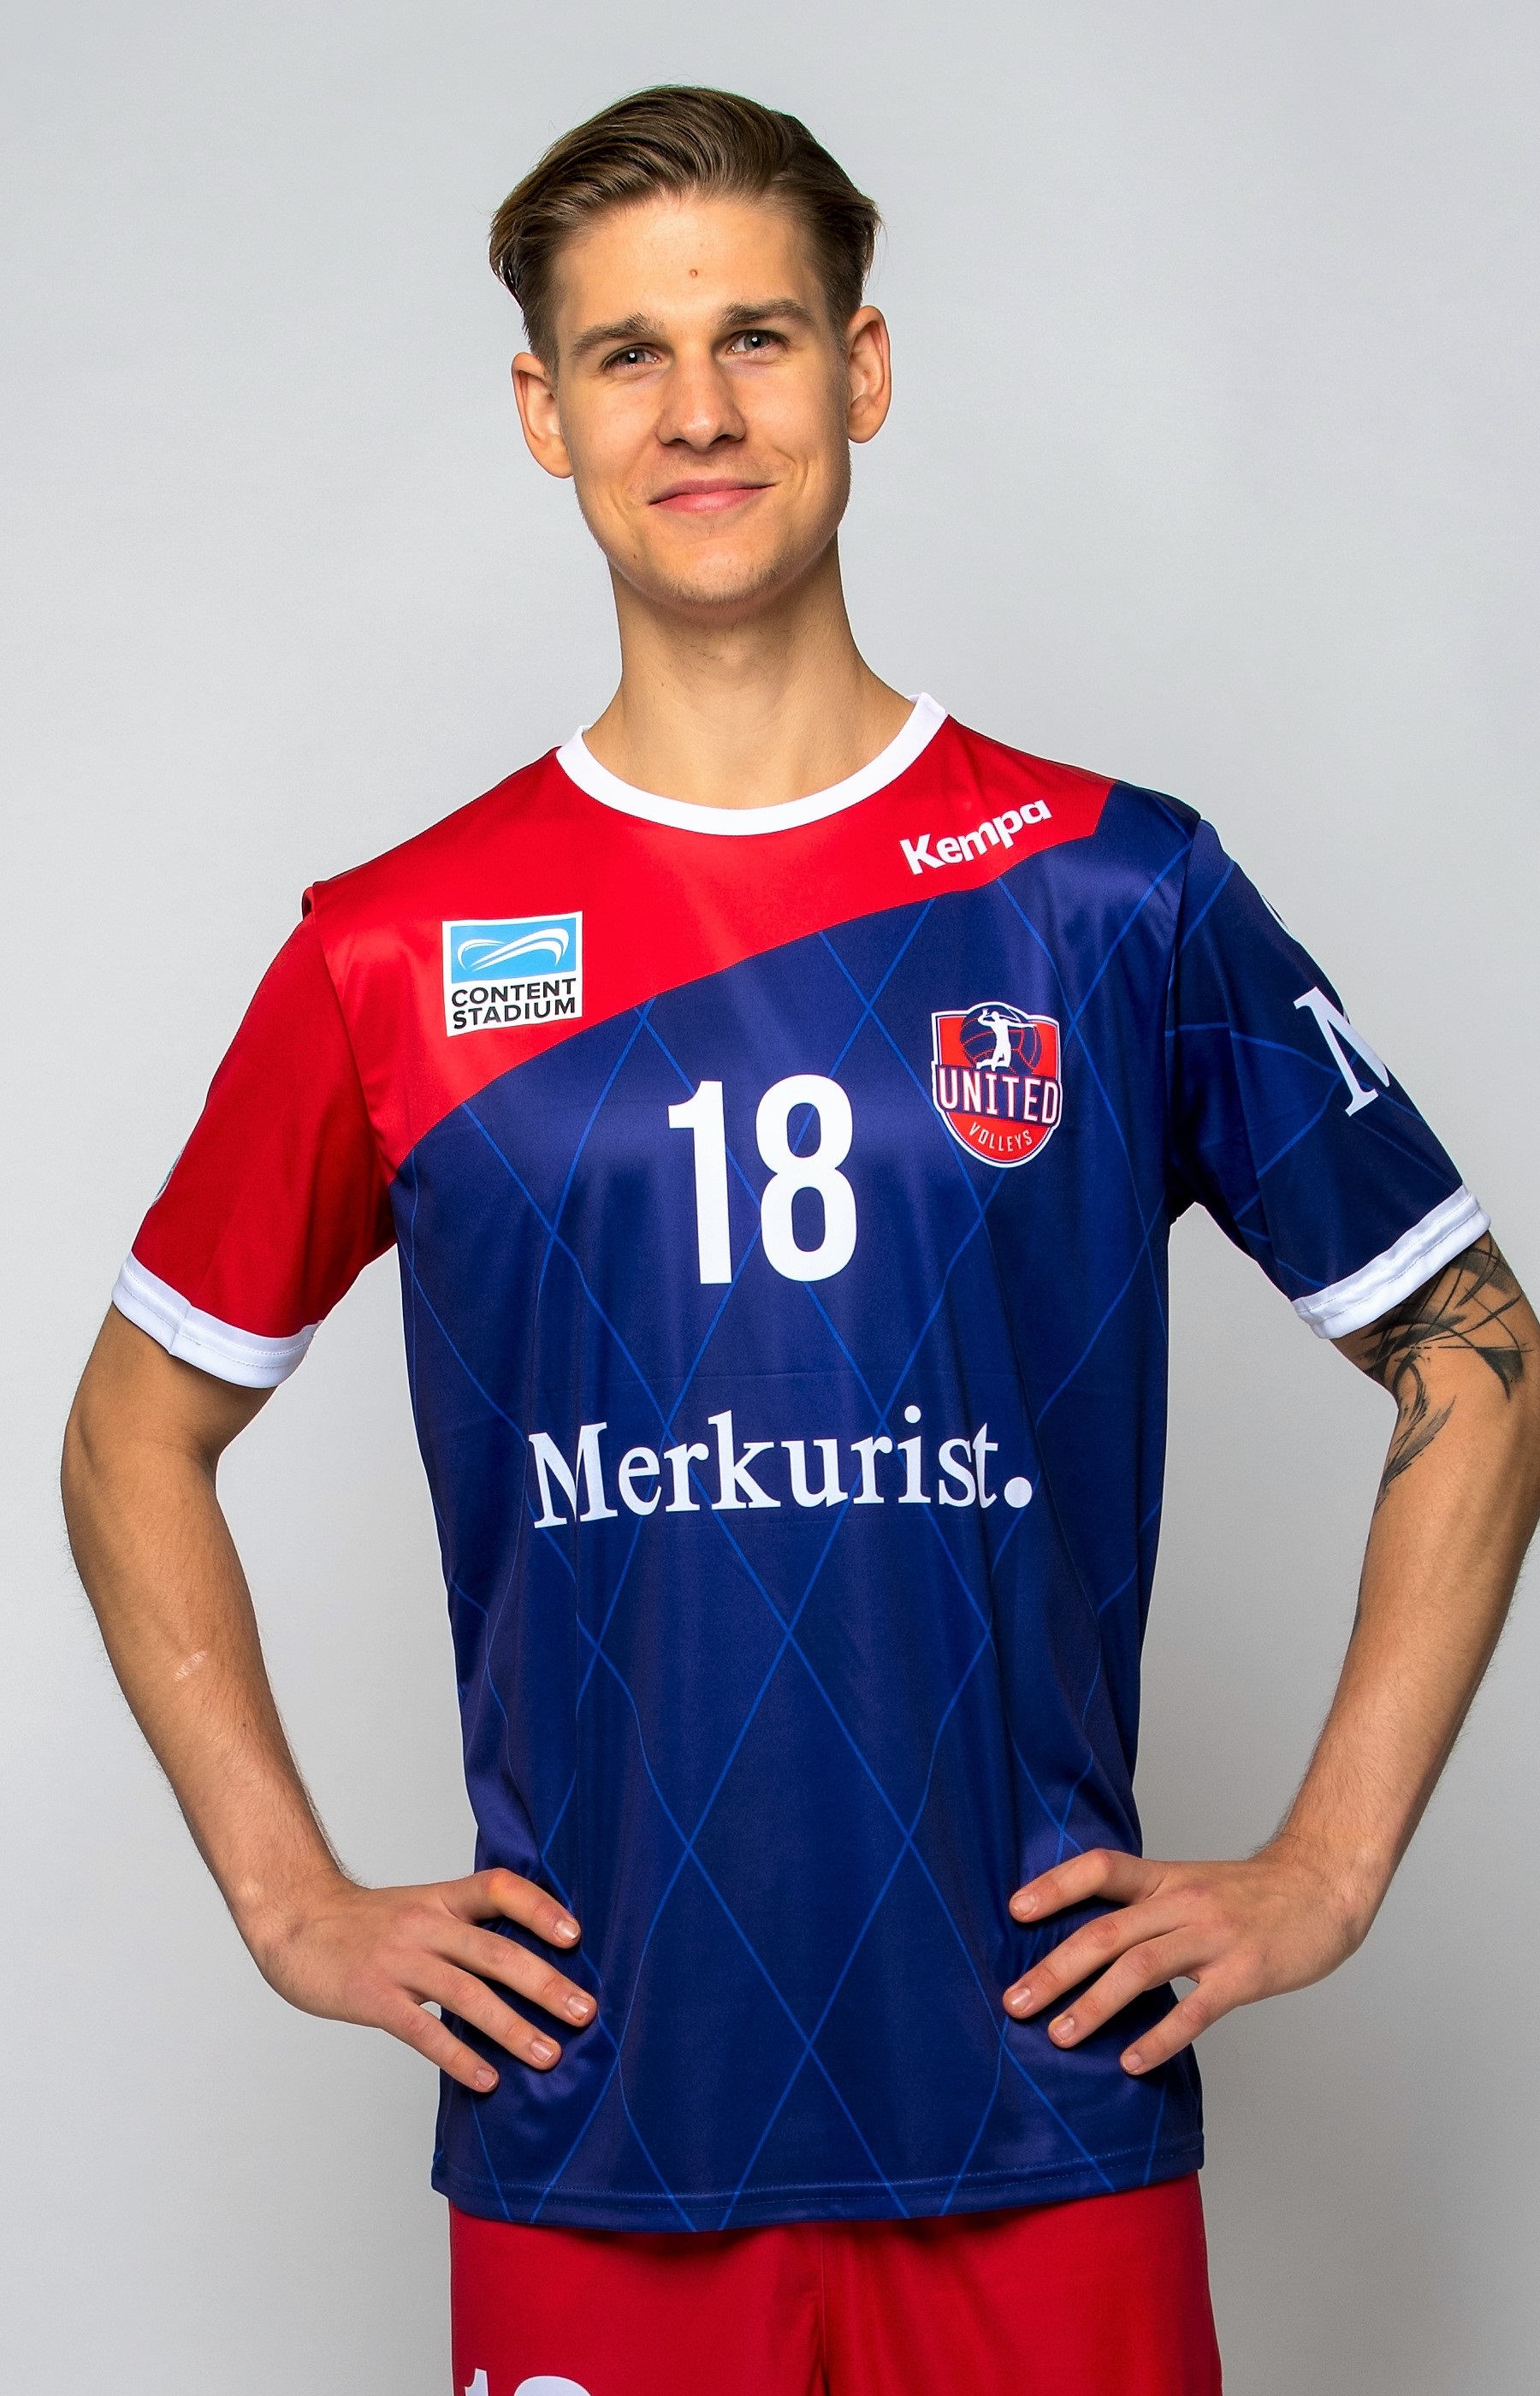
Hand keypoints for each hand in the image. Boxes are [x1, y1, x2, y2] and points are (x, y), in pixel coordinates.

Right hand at [250, 1867, 594, 2091]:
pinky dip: (459, 2056)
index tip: (575, 1936)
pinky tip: (487, 2079)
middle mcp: (426, 1925)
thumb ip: (463, 1928)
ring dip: (513, 2027)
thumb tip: (524, 1960)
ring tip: (549, 2055)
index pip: (499, 1888)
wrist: (294, 1921)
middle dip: (545, 1983)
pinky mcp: (373, 1996)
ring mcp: (399, 1960)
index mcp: (441, 1899)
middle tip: (585, 2012)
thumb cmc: (364, 1924)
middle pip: (495, 1951)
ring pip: (467, 1994)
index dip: (539, 1908)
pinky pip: (423, 2031)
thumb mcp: (418, 1907)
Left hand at [1001, 1840, 1367, 2074]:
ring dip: (1094, 2004)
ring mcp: (1214, 1937)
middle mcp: (1182, 1903)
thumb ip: (1146, 1908)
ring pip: (1140, 1968)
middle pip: (1107, 1931)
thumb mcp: (1192, 1883)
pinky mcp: (1245, 1973)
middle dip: (1054, 1968)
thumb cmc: (1252, 1895)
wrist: (1324, 1887)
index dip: (1055, 1886)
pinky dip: (1159, 2038)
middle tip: (1014, 2002)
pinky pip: (1195, 2010)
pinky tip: (1131, 2063)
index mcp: (1165, 1878)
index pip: (1100, 1869)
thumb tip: (1087, 1945)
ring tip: (1058, 2035)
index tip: (1014, 1911)